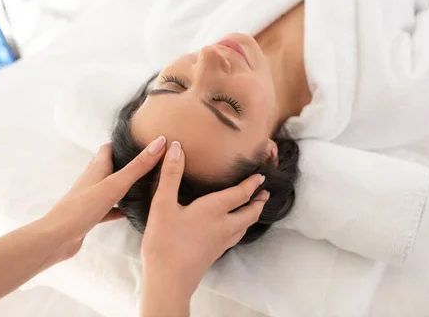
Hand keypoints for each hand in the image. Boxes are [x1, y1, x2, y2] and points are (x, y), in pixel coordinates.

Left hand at [41, 137, 166, 263]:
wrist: (57, 238)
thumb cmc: (83, 208)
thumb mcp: (115, 185)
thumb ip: (138, 166)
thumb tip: (160, 142)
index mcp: (97, 168)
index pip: (108, 148)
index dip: (123, 143)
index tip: (141, 141)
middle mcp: (92, 180)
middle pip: (109, 166)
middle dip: (125, 163)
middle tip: (146, 163)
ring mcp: (90, 198)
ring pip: (109, 187)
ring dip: (123, 185)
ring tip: (143, 185)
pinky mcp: (90, 215)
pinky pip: (108, 208)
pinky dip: (119, 208)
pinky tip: (130, 212)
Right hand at [140, 141, 268, 315]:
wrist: (169, 280)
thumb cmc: (164, 241)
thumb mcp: (163, 204)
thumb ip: (170, 175)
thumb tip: (175, 148)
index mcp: (214, 210)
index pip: (240, 194)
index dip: (252, 184)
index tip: (261, 176)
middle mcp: (223, 225)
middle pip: (249, 212)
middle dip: (258, 201)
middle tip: (265, 193)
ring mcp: (221, 242)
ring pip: (244, 226)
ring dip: (252, 215)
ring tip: (255, 208)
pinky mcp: (215, 253)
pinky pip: (235, 237)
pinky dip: (240, 228)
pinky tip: (232, 230)